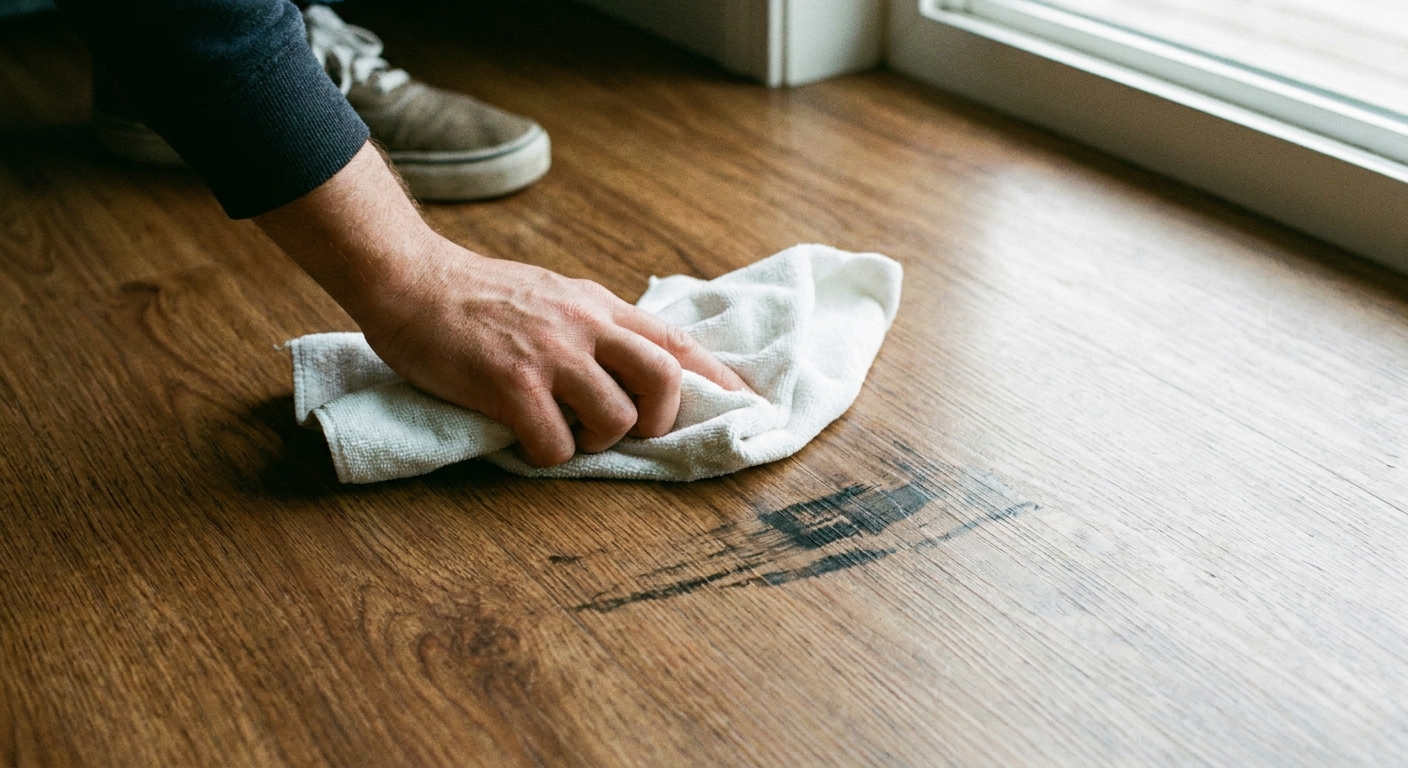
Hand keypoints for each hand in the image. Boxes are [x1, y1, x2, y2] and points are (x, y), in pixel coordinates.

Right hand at [362, 240, 748, 465]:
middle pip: (664, 380)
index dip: (719, 380)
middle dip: (657, 421)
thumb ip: (596, 325)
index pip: (677, 344)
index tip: (747, 407)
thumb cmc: (479, 295)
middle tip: (631, 433)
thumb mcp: (556, 295)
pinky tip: (526, 441)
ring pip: (616, 419)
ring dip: (596, 441)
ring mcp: (551, 355)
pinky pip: (555, 443)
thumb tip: (636, 361)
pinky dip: (548, 455)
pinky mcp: (510, 384)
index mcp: (600, 307)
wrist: (411, 280)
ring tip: (565, 432)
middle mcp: (586, 326)